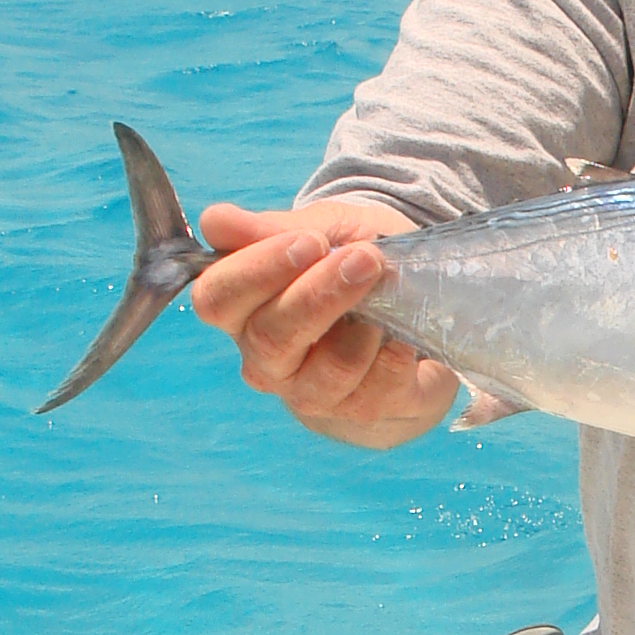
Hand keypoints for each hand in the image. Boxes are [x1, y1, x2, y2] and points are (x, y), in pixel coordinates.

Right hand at [190, 198, 461, 447]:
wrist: (419, 304)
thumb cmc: (351, 262)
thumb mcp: (319, 229)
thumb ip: (269, 229)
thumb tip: (215, 221)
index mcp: (242, 310)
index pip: (217, 299)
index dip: (258, 270)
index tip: (309, 242)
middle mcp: (266, 360)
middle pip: (270, 339)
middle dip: (319, 296)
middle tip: (364, 259)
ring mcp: (312, 394)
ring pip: (327, 374)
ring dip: (363, 330)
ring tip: (389, 294)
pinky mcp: (362, 412)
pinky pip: (376, 393)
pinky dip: (394, 358)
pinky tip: (405, 336)